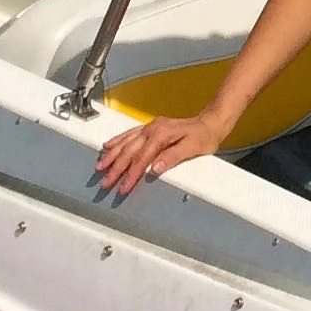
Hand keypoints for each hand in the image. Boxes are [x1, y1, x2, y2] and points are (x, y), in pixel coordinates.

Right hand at [94, 110, 226, 197]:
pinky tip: (107, 146)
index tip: (123, 187)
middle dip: (116, 168)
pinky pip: (129, 134)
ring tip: (100, 167)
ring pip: (125, 142)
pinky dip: (117, 141)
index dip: (131, 174)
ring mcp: (150, 127)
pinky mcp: (150, 128)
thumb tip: (155, 168)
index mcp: (161, 135)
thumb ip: (173, 157)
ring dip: (112, 155)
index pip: (142, 158)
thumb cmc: (204, 137)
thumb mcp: (193, 148)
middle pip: (129, 151)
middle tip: (106, 183)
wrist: (210, 123)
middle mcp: (152, 129)